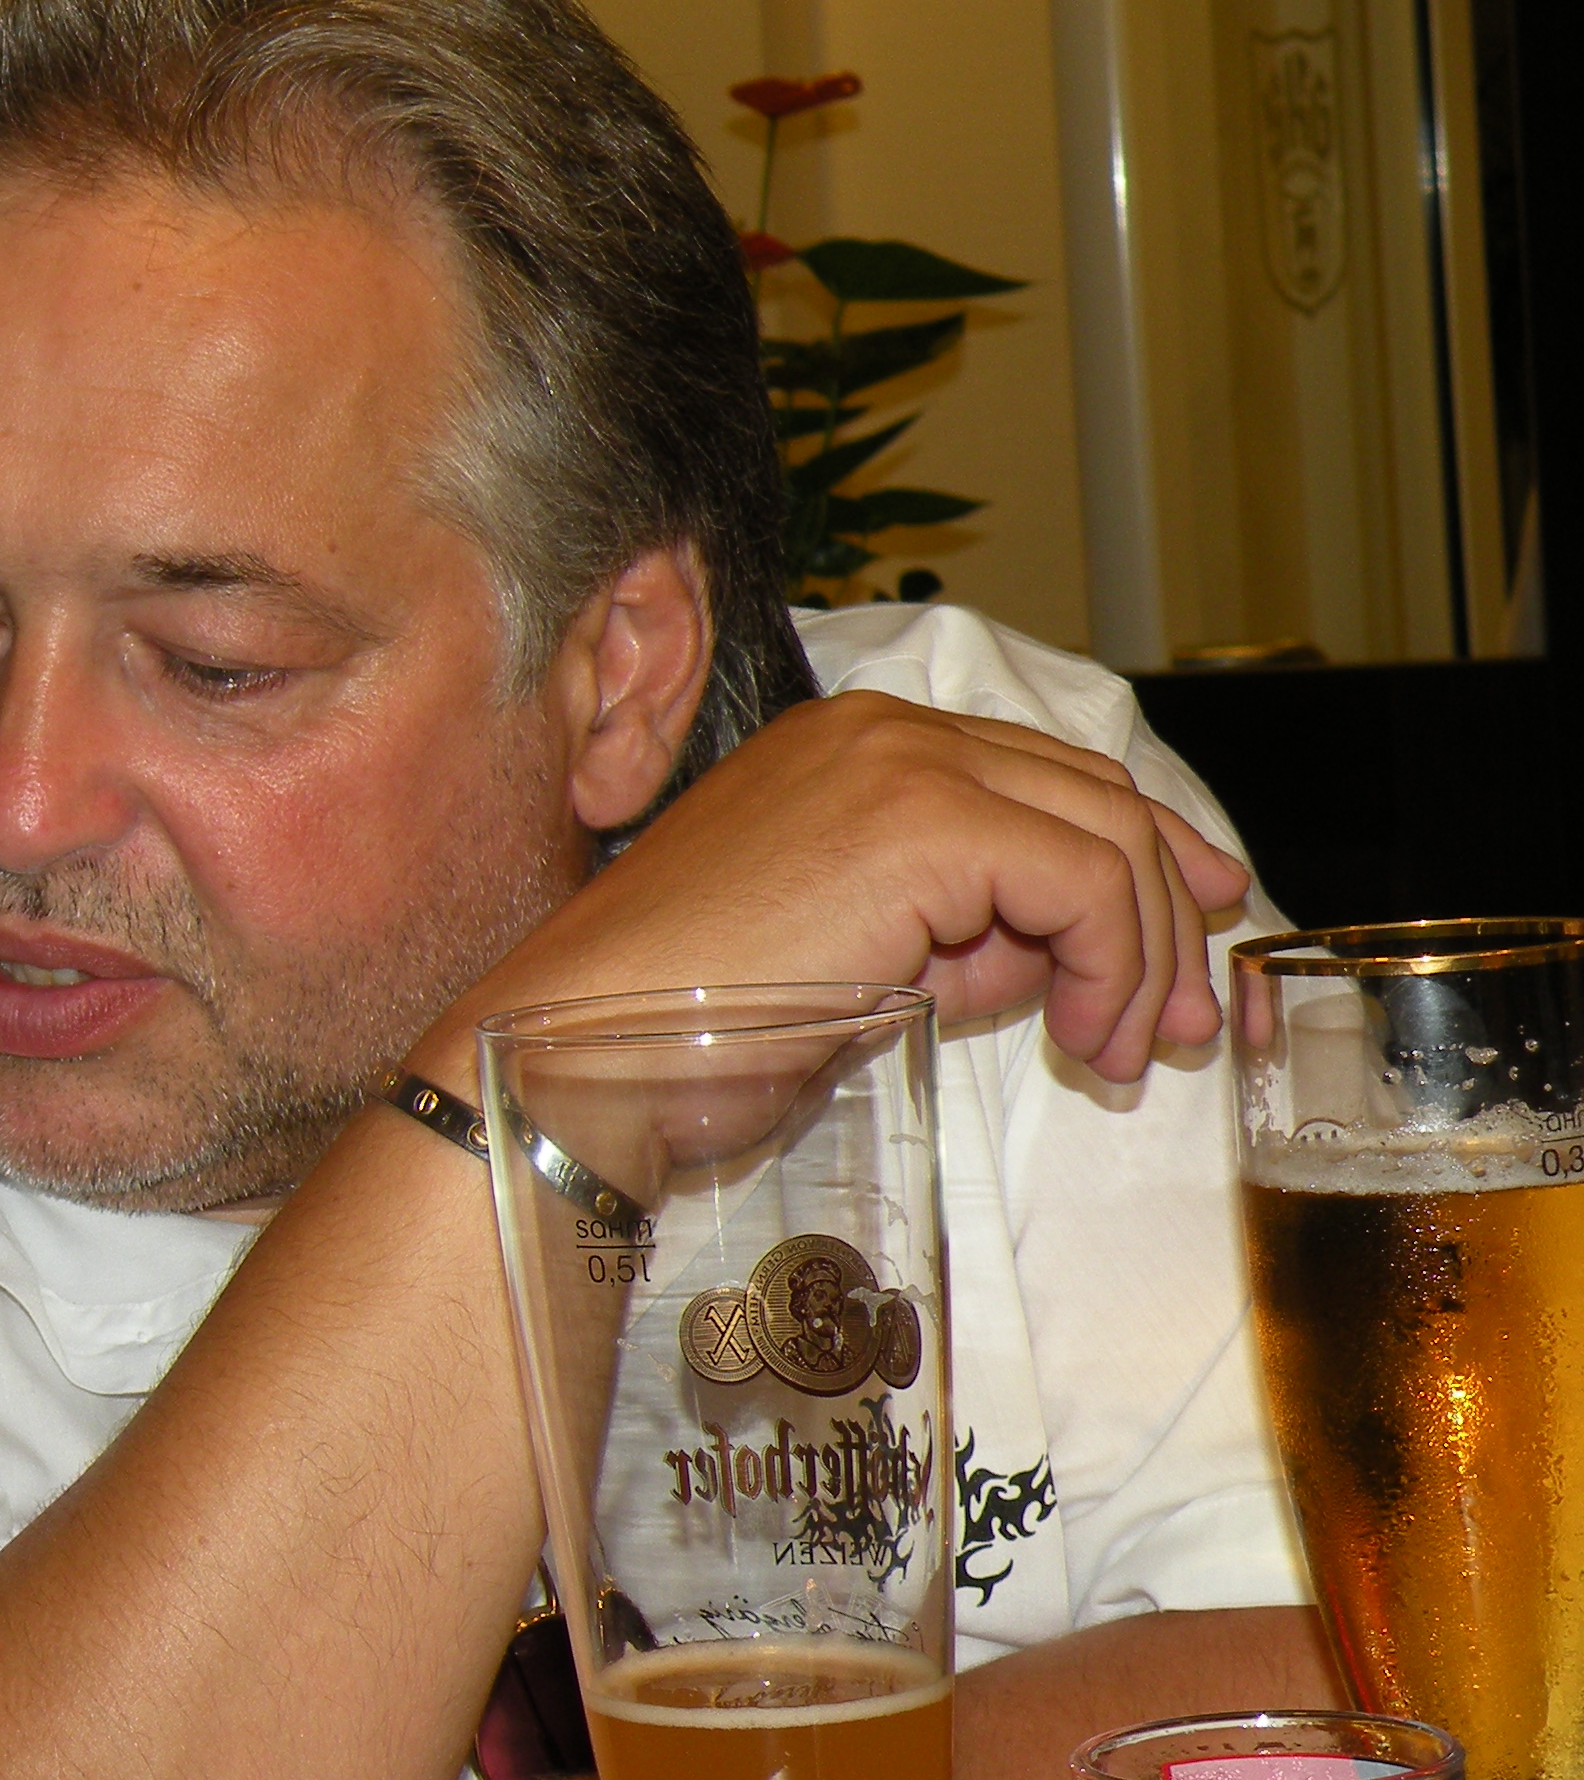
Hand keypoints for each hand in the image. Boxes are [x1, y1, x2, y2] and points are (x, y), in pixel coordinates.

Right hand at [439, 693, 1249, 1085]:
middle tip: (1190, 1023)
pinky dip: (1111, 962)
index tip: (1191, 934)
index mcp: (851, 744)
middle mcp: (881, 726)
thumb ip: (960, 935)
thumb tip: (1064, 957)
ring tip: (1121, 1053)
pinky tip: (1083, 1034)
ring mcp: (900, 760)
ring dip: (1141, 955)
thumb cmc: (688, 1025)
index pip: (1040, 775)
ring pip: (1107, 831)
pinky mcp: (923, 818)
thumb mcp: (854, 961)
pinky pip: (1085, 878)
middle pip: (1093, 792)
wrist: (589, 1045)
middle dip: (1167, 912)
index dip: (1141, 853)